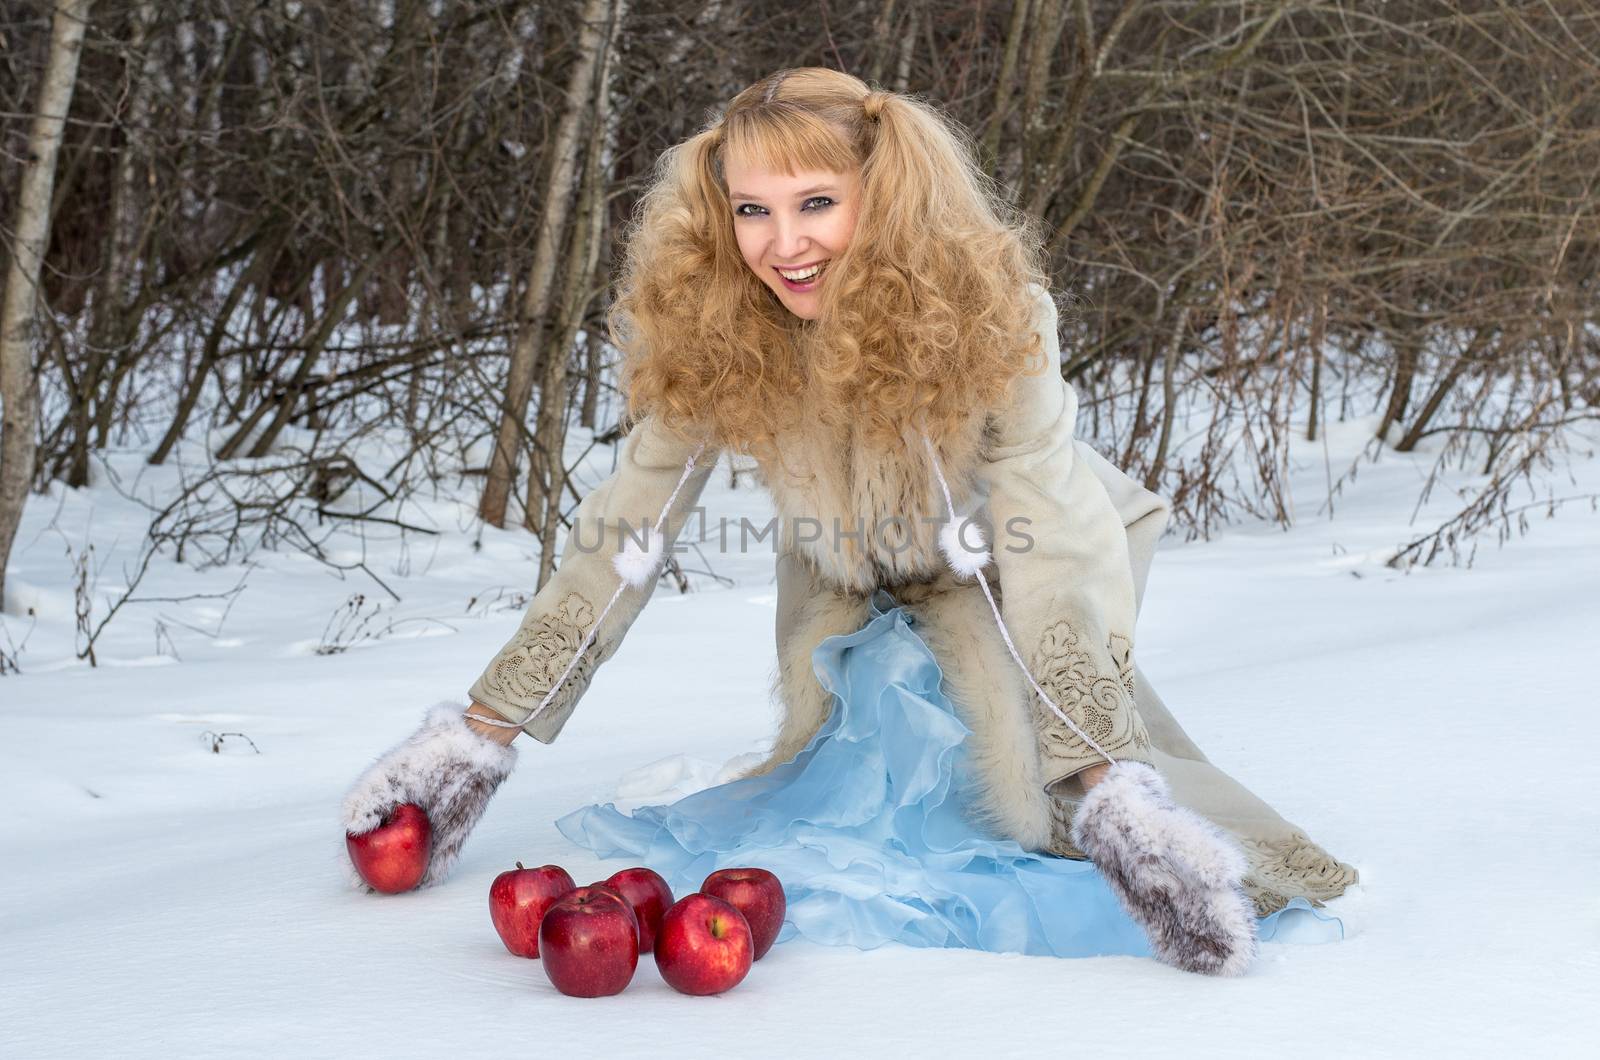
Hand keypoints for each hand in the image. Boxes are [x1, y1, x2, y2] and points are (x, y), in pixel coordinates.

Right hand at [341, 702, 517, 890]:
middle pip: (383, 857)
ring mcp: (428, 831)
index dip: (352, 860)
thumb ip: (365, 798)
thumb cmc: (425, 756)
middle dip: (374, 876)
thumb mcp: (390, 774)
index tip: (352, 877)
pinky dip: (433, 872)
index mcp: (383, 808)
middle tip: (370, 891)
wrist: (469, 750)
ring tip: (393, 893)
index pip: (360, 841)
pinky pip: (442, 859)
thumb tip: (351, 826)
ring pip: (410, 862)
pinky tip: (424, 883)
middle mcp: (402, 822)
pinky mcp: (453, 834)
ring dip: (401, 880)